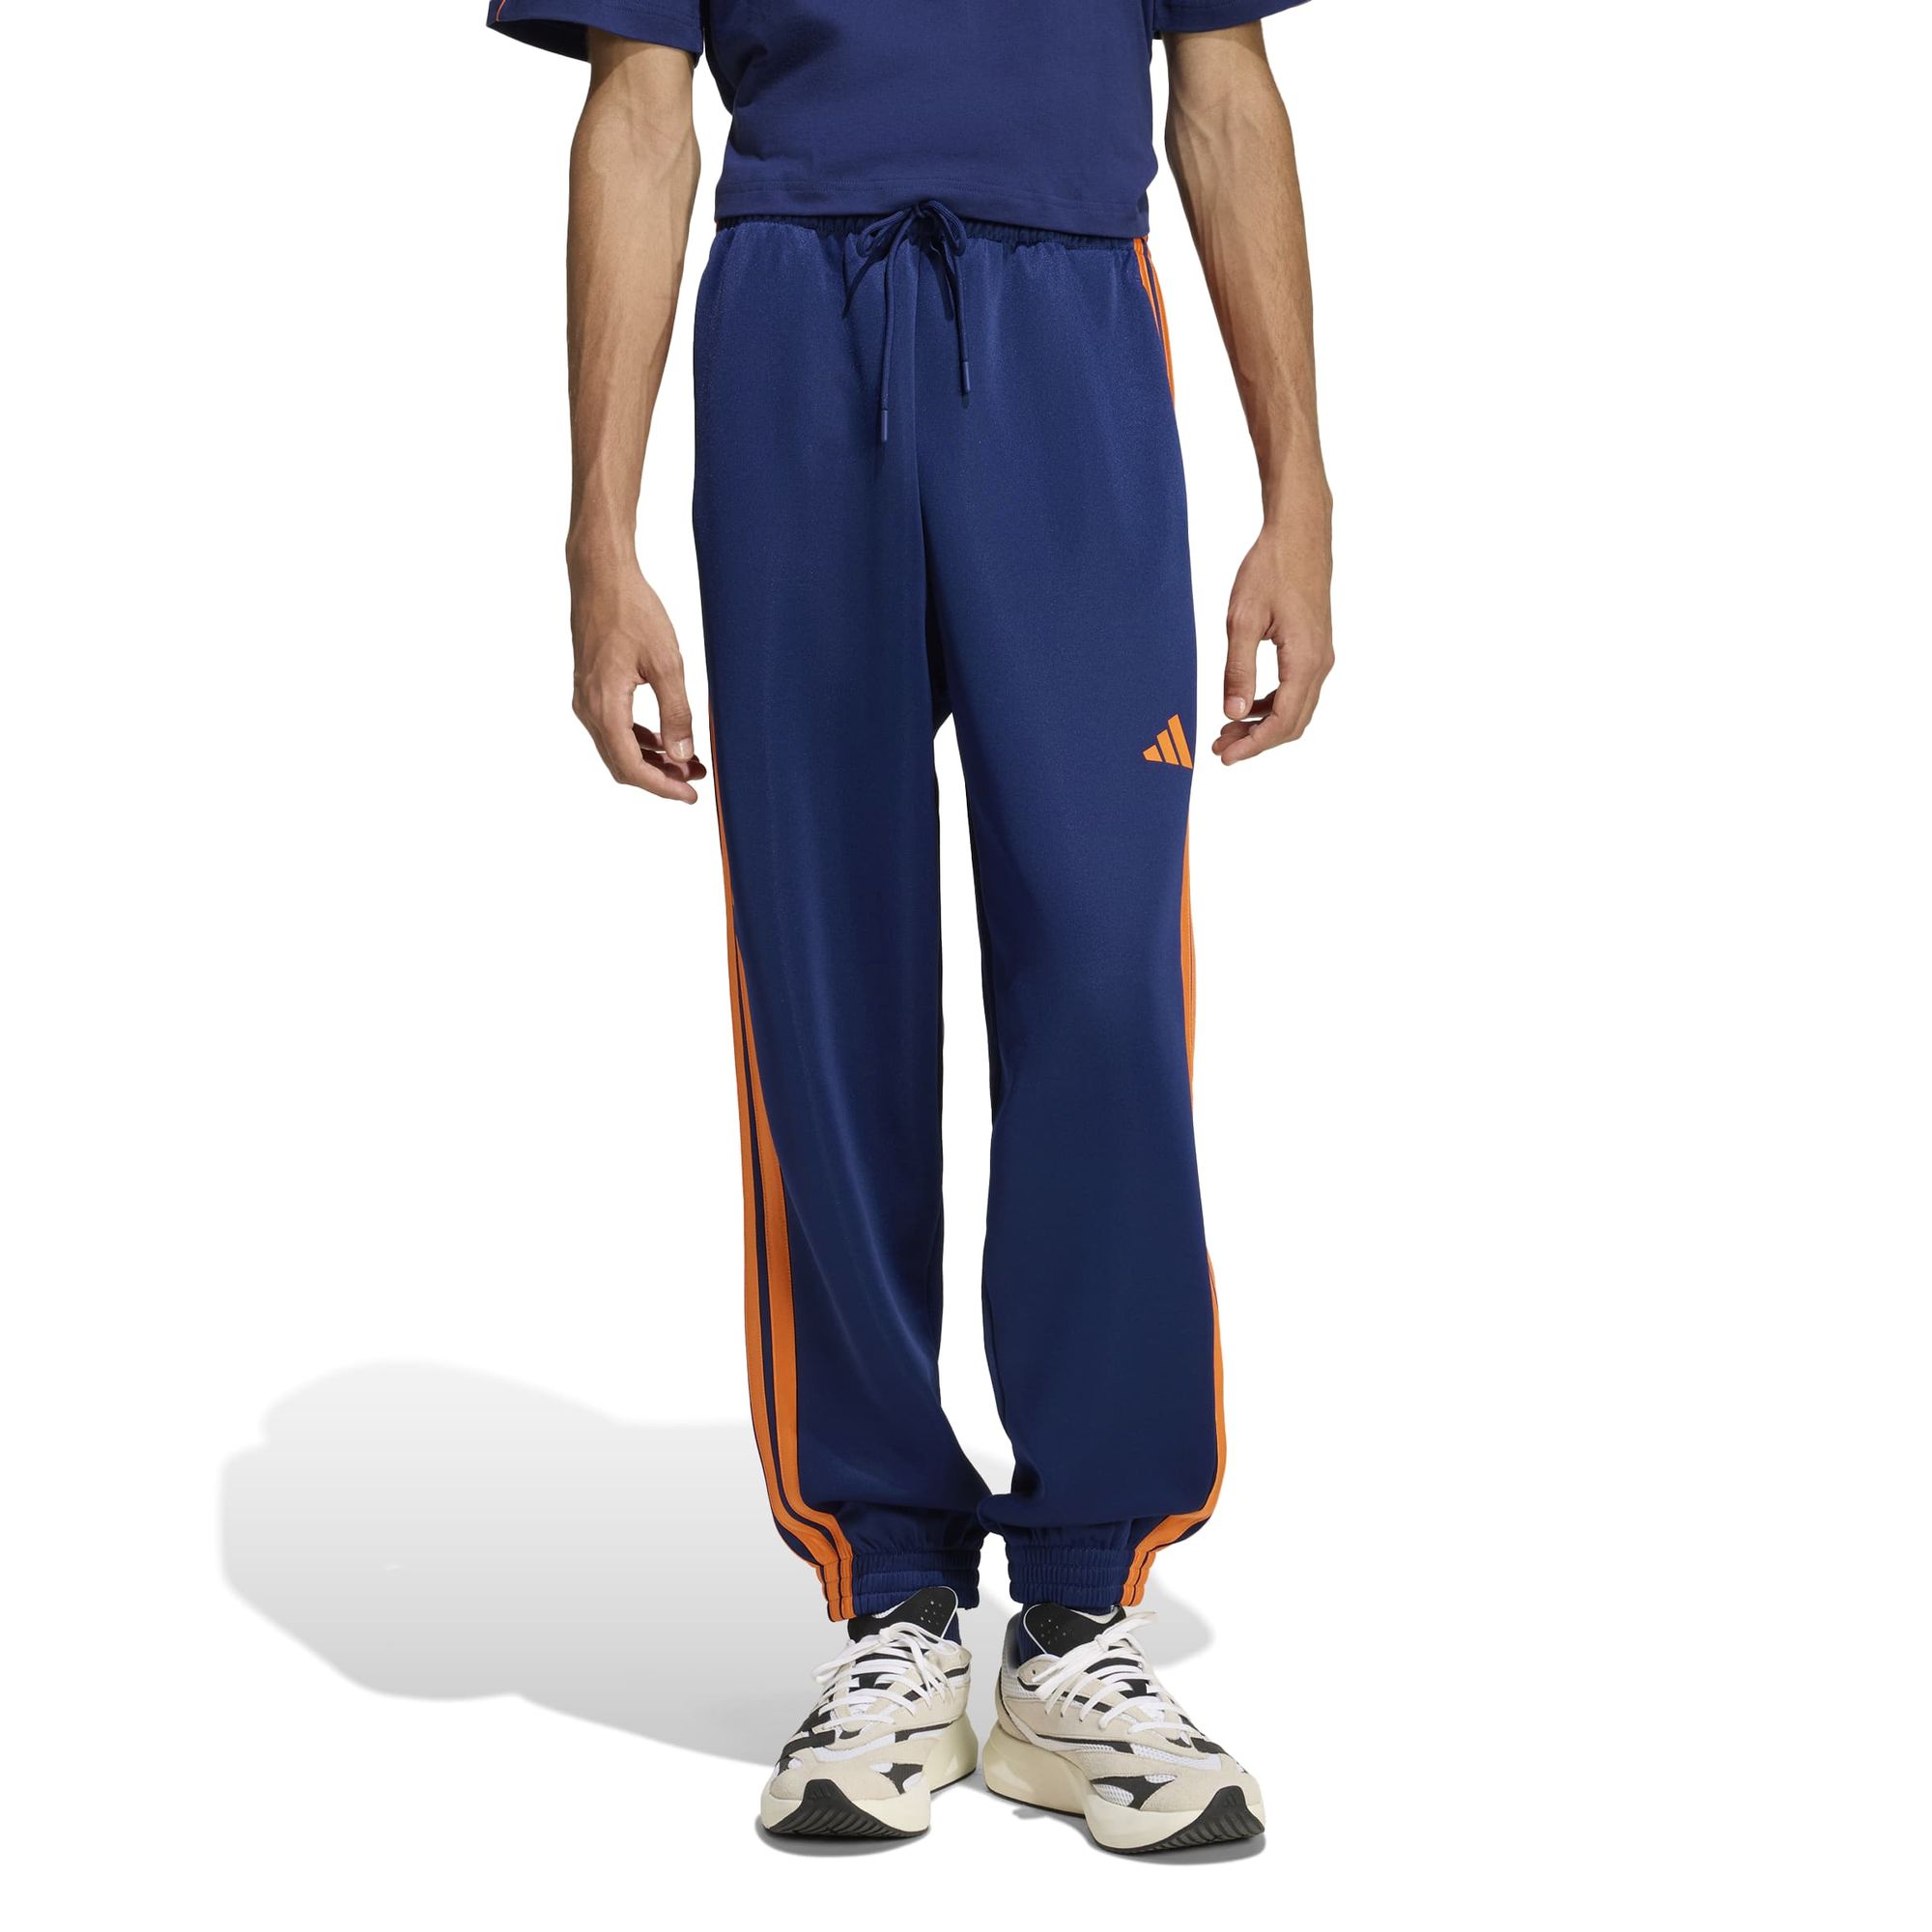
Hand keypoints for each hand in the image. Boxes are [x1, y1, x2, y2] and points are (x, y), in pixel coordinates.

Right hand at [568, 553, 705, 802]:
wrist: (600, 576)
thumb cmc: (632, 611)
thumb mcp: (666, 663)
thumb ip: (676, 712)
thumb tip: (683, 755)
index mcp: (604, 705)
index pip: (631, 766)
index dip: (662, 788)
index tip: (690, 796)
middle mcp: (588, 708)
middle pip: (621, 764)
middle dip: (660, 778)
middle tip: (694, 781)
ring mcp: (585, 699)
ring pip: (617, 749)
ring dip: (651, 761)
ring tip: (687, 761)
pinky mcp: (590, 689)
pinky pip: (613, 729)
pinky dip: (639, 741)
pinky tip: (664, 739)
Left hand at [1214, 506, 1333, 764]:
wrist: (1299, 533)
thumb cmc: (1270, 568)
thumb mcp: (1243, 619)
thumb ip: (1238, 669)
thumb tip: (1233, 714)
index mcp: (1305, 660)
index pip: (1282, 722)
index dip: (1253, 746)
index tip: (1224, 756)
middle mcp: (1320, 664)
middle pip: (1293, 723)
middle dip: (1257, 742)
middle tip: (1221, 748)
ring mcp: (1321, 656)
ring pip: (1297, 709)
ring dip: (1264, 725)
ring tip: (1228, 730)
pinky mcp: (1316, 648)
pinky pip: (1298, 691)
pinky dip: (1273, 706)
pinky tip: (1247, 704)